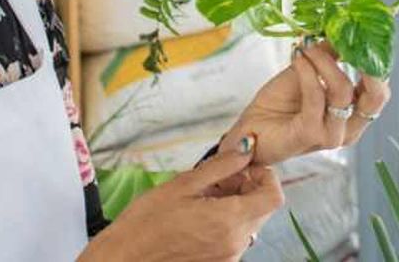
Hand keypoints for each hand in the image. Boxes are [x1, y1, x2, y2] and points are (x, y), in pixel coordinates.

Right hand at [80, 135, 282, 261]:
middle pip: (262, 209)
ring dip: (235, 205)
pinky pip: (234, 239)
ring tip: (203, 198)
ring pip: (248, 223)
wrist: (123, 259)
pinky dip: (226, 223)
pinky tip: (199, 217)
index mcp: (229, 220)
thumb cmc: (145, 223)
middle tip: (219, 179)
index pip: (274, 196)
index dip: (264, 176)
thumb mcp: (183, 184)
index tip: (244, 167)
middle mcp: (235, 244)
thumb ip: (222, 166)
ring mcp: (228, 258)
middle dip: (247, 188)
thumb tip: (247, 148)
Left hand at [211, 37, 391, 177]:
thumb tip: (341, 28)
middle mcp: (348, 127)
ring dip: (324, 62)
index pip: (379, 90)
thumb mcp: (308, 71)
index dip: (377, 62)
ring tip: (307, 48)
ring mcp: (331, 134)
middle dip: (369, 65)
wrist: (251, 129)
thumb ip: (328, 54)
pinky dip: (308, 73)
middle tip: (355, 39)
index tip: (366, 33)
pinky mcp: (310, 136)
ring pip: (343, 92)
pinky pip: (316, 97)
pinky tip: (298, 59)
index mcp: (353, 114)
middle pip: (376, 97)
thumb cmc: (279, 104)